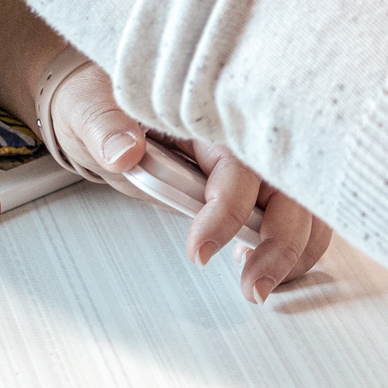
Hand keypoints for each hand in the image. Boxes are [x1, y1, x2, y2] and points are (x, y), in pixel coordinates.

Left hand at [36, 59, 333, 300]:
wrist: (101, 110)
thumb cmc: (100, 100)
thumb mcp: (89, 107)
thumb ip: (105, 126)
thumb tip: (124, 151)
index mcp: (207, 113)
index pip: (238, 162)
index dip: (228, 209)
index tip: (201, 252)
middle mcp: (238, 136)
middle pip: (288, 186)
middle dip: (281, 241)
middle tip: (255, 287)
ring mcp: (247, 161)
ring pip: (299, 202)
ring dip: (293, 247)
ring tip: (261, 283)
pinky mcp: (247, 183)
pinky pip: (287, 210)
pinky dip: (290, 242)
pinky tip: (259, 262)